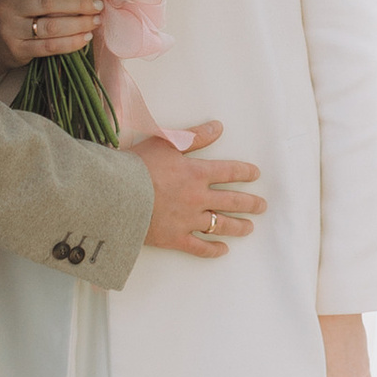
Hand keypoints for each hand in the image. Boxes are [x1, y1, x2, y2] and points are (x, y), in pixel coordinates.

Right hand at [0, 0, 104, 72]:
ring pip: (50, 26)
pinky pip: (49, 47)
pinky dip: (71, 43)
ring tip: (95, 21)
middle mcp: (7, 6)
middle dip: (78, 4)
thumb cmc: (23, 13)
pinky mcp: (17, 50)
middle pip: (48, 4)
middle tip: (98, 6)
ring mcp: (11, 29)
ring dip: (78, 24)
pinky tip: (85, 38)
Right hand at [134, 119, 265, 259]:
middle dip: (250, 203)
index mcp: (197, 173)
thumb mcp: (165, 143)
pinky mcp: (175, 238)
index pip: (229, 171)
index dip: (245, 172)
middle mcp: (198, 198)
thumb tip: (218, 127)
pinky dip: (213, 250)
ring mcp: (188, 221)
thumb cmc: (137, 166)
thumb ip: (194, 136)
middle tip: (262, 206)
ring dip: (238, 226)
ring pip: (220, 225)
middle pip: (232, 201)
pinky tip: (223, 250)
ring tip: (249, 228)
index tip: (255, 175)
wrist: (115, 195)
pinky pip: (199, 247)